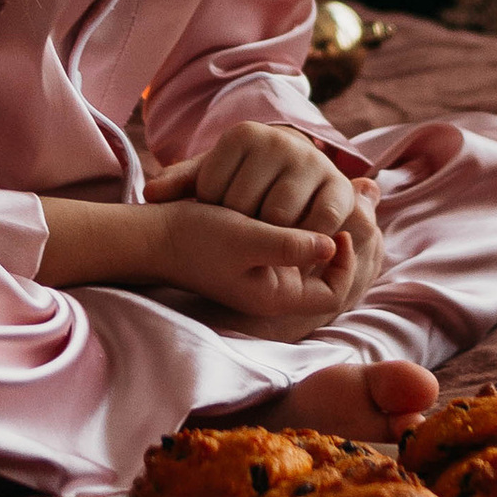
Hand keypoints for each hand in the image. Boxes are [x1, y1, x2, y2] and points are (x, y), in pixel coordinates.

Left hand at [144, 121, 376, 238]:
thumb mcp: (213, 176)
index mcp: (243, 135)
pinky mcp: (340, 186)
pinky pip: (318, 222)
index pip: (211, 189)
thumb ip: (180, 183)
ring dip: (270, 235)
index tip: (219, 212)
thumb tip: (151, 194)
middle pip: (244, 206)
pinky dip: (305, 237)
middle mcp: (280, 142)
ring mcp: (312, 162)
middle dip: (240, 226)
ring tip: (265, 237)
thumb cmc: (247, 180)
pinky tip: (294, 239)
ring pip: (279, 217)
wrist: (302, 174)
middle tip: (243, 231)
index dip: (211, 211)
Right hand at [152, 182, 386, 340]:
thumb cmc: (197, 238)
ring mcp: (259, 273)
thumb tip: (333, 244)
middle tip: (332, 209)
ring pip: (303, 256)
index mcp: (274, 295)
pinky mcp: (249, 256)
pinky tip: (285, 201)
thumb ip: (290, 245)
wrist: (152, 234)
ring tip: (310, 204)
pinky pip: (283, 245)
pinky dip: (289, 226)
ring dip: (310, 231)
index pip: (332, 294)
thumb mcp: (247, 239)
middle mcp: (270, 289)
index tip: (339, 231)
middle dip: (328, 244)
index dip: (344, 265)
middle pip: (321, 275)